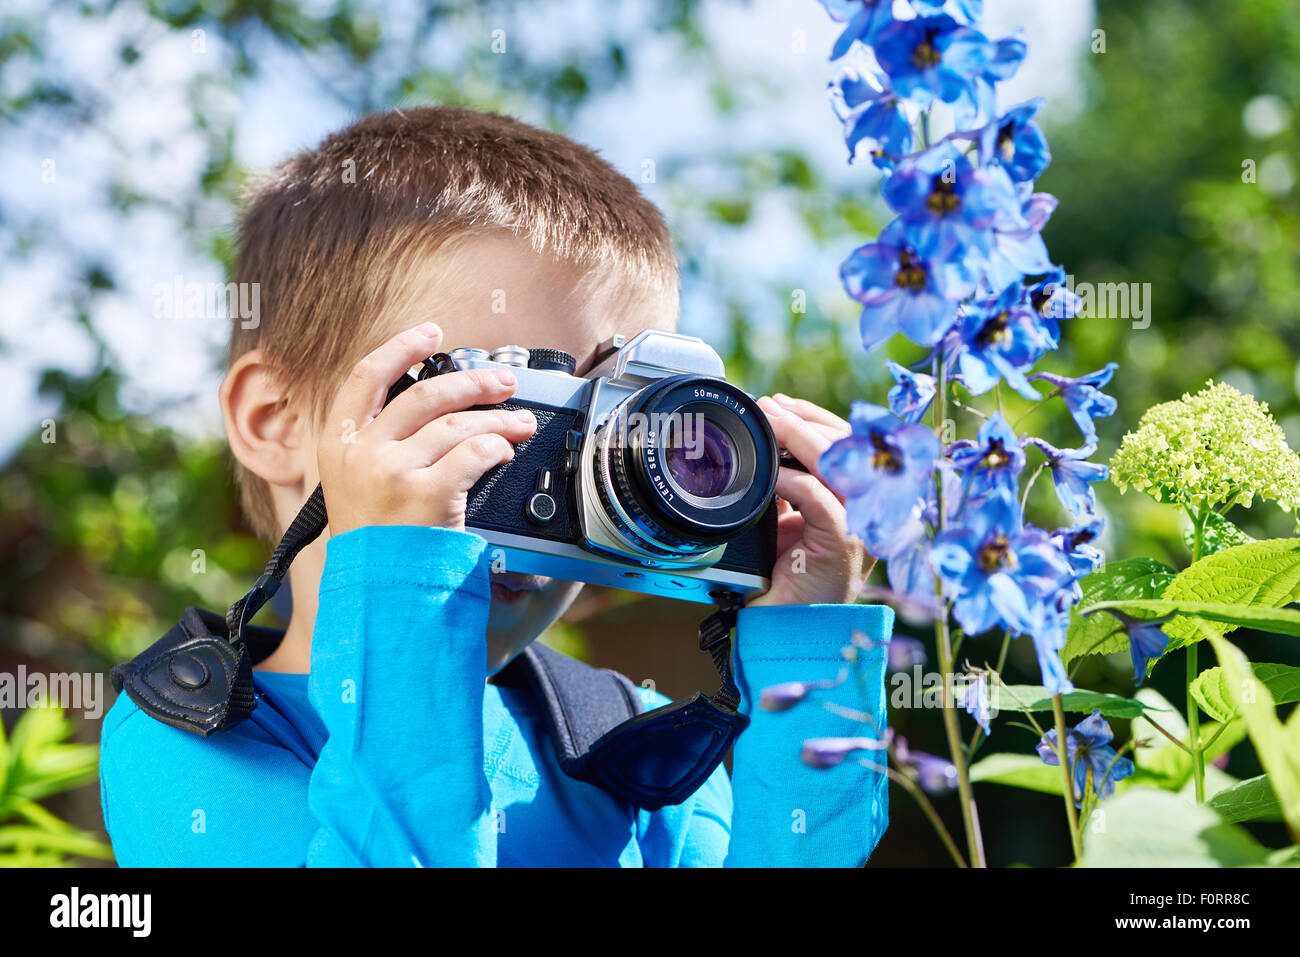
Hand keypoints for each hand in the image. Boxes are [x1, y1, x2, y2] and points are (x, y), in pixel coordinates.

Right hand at [318, 323, 537, 534]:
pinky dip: (496, 448)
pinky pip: (474, 454)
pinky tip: (507, 451)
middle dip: (473, 383)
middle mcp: (362, 452)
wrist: (377, 592)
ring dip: (498, 418)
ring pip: (457, 425)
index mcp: (338, 442)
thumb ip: (377, 443)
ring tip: (521, 422)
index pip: (366, 376)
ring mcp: (393, 472)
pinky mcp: (426, 495)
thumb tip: (430, 404)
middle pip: (425, 395)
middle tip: (503, 382)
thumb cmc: (373, 540)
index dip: (401, 347)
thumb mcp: (352, 485)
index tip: (431, 332)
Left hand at [747, 393, 871, 606]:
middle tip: (768, 408)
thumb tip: (765, 445)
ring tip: (769, 426)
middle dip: (803, 420)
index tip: (781, 403)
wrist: (788, 626)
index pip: (851, 443)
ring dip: (799, 438)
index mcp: (860, 500)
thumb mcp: (787, 518)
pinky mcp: (845, 544)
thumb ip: (787, 484)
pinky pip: (820, 498)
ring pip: (838, 464)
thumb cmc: (786, 576)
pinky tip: (771, 477)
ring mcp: (862, 526)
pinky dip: (792, 481)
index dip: (816, 417)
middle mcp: (869, 510)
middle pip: (847, 445)